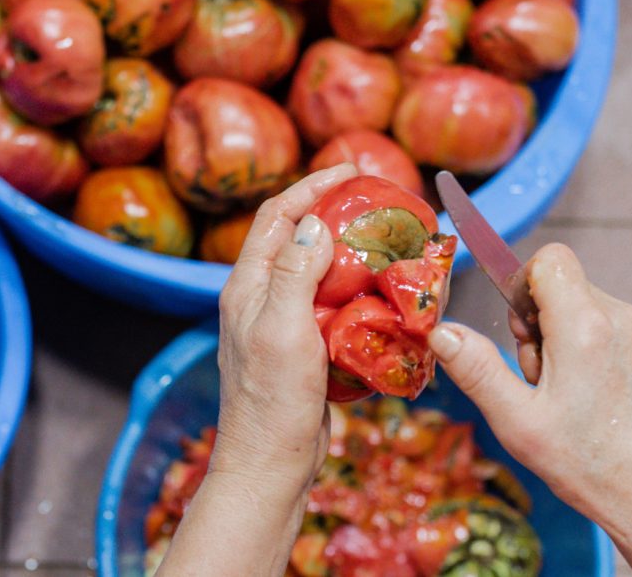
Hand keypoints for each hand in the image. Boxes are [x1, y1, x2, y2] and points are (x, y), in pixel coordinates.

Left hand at [157, 163, 357, 576]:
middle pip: (296, 237)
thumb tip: (313, 224)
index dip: (310, 187)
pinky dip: (355, 287)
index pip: (276, 218)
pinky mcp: (304, 345)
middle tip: (374, 198)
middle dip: (331, 210)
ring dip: (347, 248)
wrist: (272, 463)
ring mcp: (283, 322)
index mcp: (248, 287)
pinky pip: (330, 303)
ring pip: (316, 270)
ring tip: (384, 237)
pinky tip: (380, 288)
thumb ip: (294, 274)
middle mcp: (262, 298)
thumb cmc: (272, 401)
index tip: (349, 168)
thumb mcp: (282, 331)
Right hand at [428, 243, 631, 575]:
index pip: (549, 259)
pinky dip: (596, 347)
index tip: (520, 330)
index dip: (523, 285)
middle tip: (541, 376)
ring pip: (589, 305)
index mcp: (584, 328)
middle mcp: (622, 318)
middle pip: (565, 285)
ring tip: (570, 392)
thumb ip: (476, 369)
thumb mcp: (517, 421)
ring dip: (568, 335)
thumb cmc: (588, 464)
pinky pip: (615, 325)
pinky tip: (596, 394)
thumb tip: (442, 332)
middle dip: (540, 320)